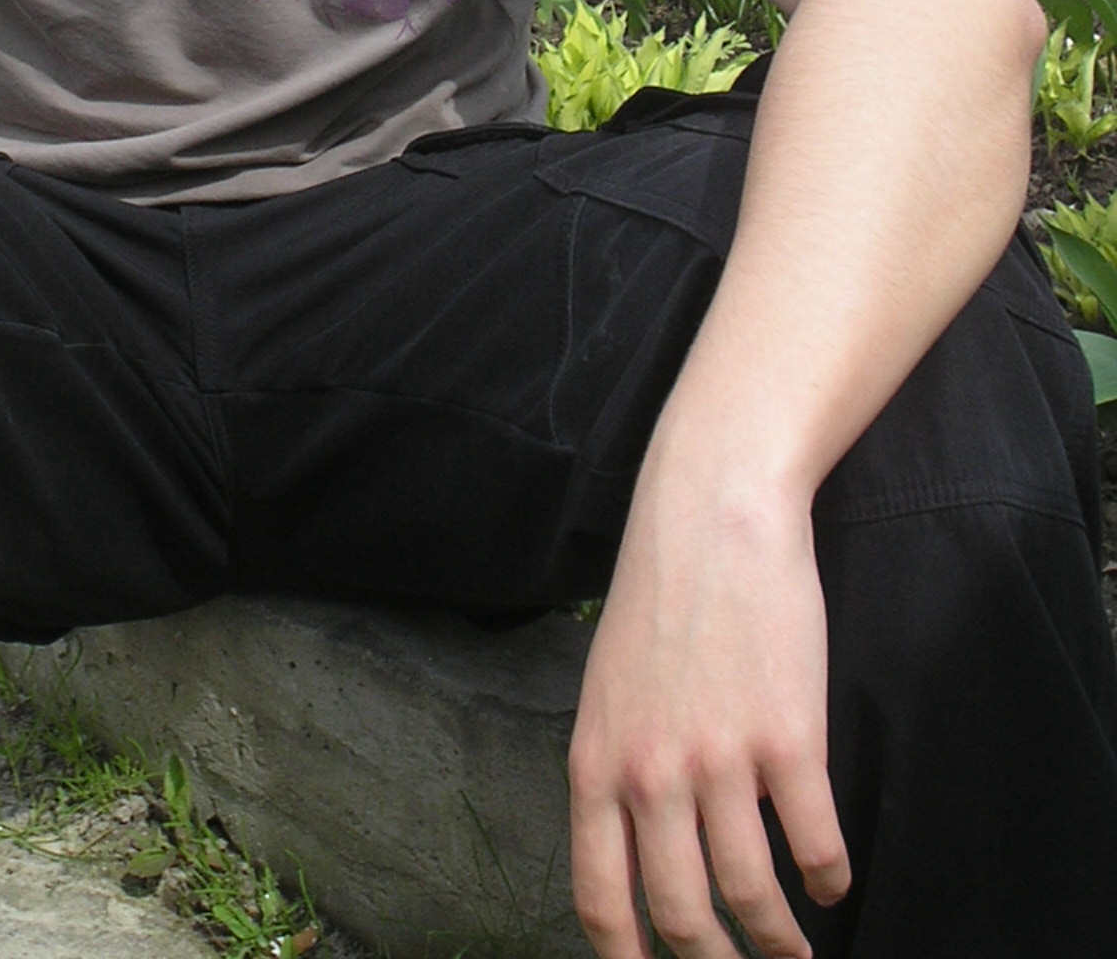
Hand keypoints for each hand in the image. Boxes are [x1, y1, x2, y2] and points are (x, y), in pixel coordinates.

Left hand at [567, 464, 850, 958]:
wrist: (712, 513)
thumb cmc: (662, 596)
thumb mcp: (609, 689)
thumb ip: (617, 769)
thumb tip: (635, 852)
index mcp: (596, 763)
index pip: (601, 900)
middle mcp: (650, 775)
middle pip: (681, 918)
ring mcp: (721, 760)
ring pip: (752, 894)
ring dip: (781, 938)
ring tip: (796, 947)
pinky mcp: (789, 740)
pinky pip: (814, 844)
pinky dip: (829, 878)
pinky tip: (832, 882)